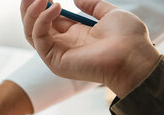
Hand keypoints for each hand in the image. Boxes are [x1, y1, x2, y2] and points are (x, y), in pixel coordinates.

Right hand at [21, 0, 159, 96]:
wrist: (133, 57)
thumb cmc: (128, 39)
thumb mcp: (110, 14)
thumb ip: (93, 5)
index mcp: (75, 34)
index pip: (50, 18)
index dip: (44, 4)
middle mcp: (63, 44)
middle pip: (34, 25)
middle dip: (30, 7)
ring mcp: (57, 53)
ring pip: (30, 32)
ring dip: (31, 12)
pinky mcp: (54, 60)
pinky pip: (38, 38)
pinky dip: (42, 20)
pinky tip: (55, 7)